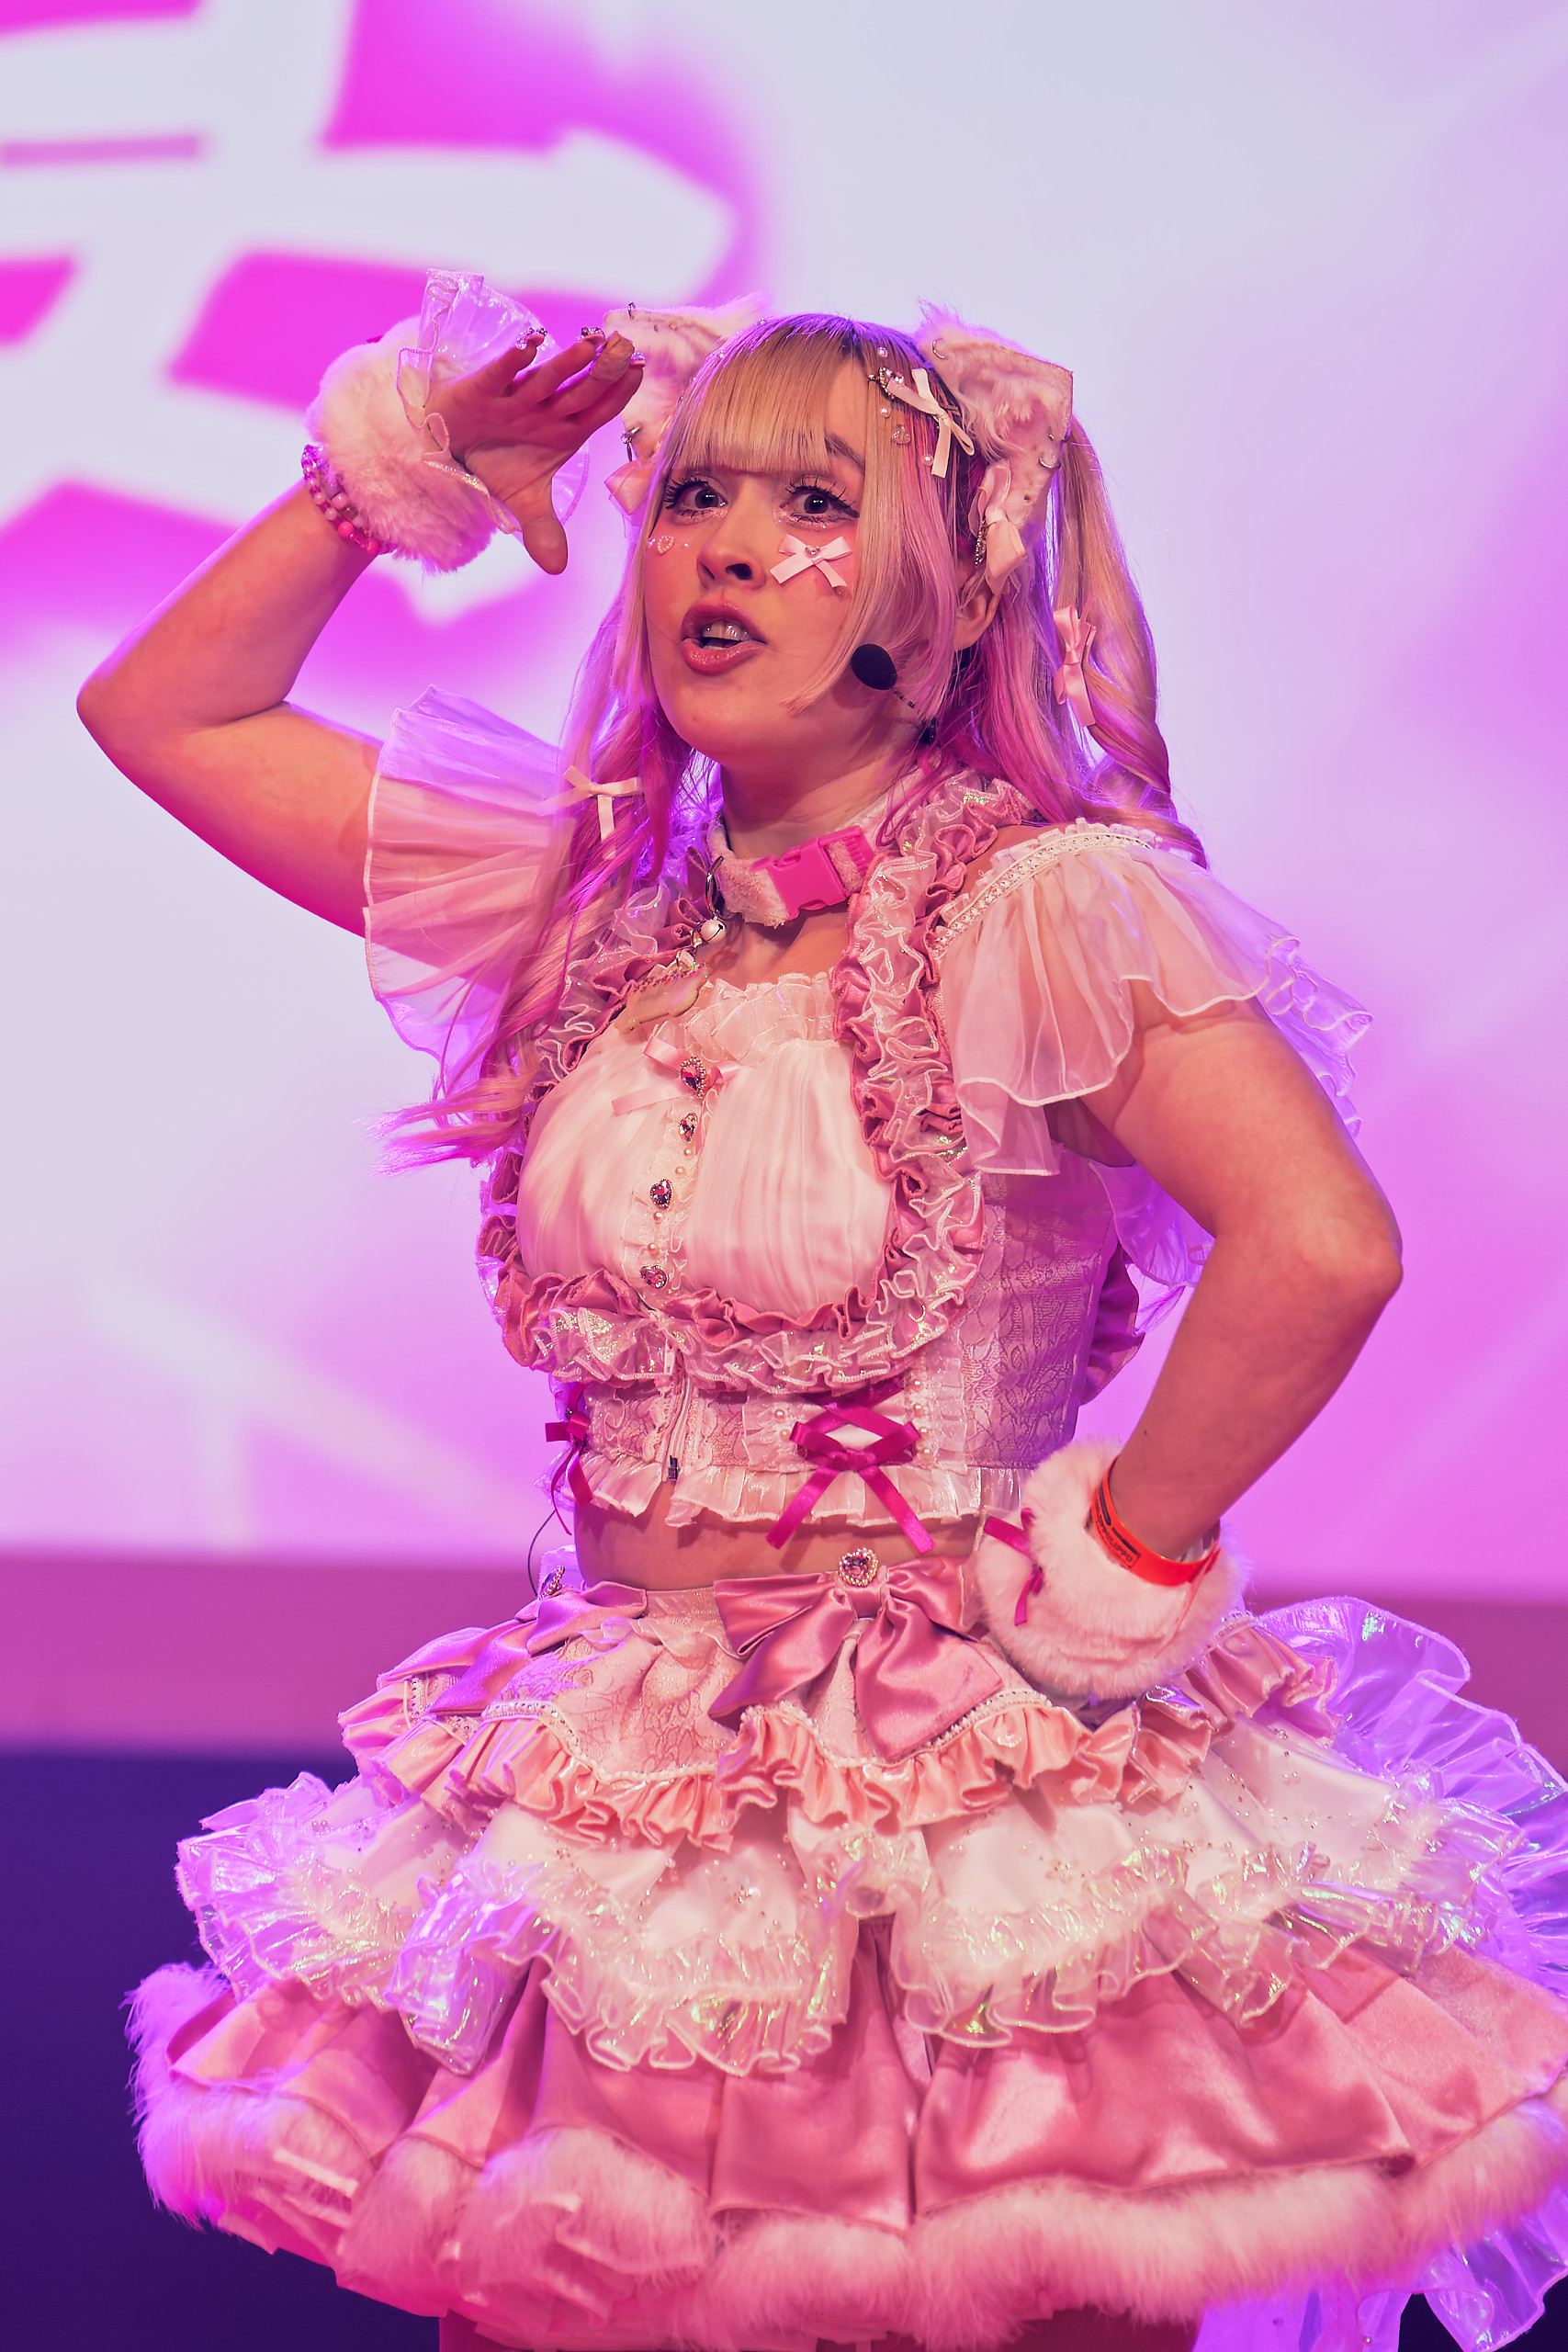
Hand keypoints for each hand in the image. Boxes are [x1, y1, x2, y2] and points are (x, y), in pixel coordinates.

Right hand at [427, 331, 642, 573]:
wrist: (449, 445)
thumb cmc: (497, 460)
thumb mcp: (521, 500)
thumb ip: (542, 529)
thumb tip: (557, 569)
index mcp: (563, 429)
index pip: (598, 411)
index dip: (620, 393)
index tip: (642, 370)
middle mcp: (544, 410)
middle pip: (580, 391)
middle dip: (604, 372)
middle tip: (628, 347)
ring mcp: (515, 398)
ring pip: (547, 380)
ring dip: (568, 363)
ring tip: (593, 345)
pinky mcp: (482, 390)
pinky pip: (500, 373)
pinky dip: (513, 360)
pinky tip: (532, 343)